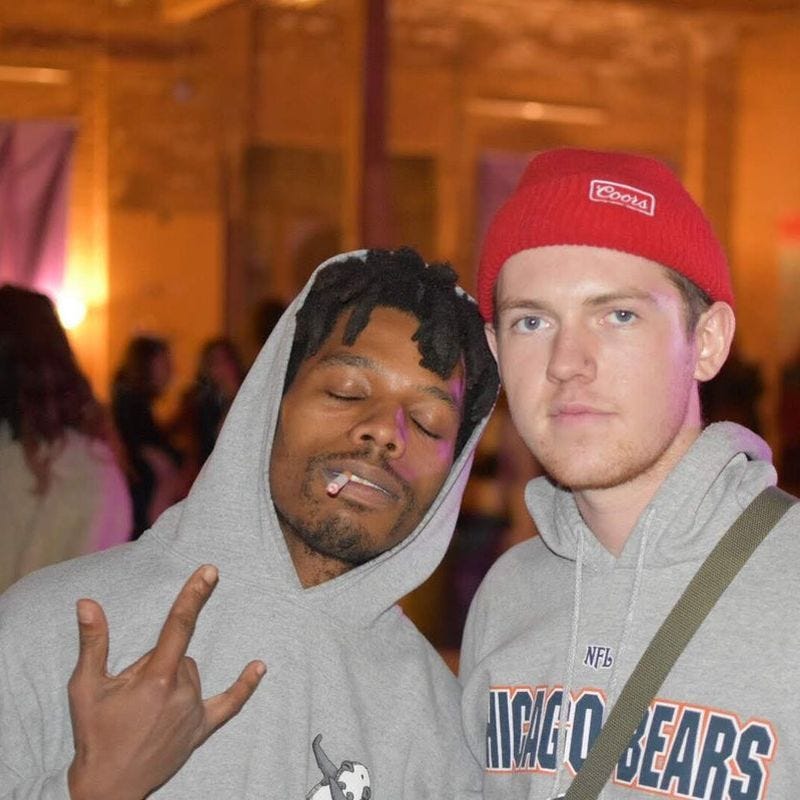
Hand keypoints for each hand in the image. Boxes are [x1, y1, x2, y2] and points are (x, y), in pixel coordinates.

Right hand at [67, 565, 265, 799]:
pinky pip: (230, 703)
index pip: (179, 625)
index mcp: (156, 679)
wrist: (108, 788)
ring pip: (191, 673)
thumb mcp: (85, 688)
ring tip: (143, 708)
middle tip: (129, 693)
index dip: (194, 595)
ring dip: (172, 678)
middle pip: (178, 653)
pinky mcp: (202, 728)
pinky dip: (244, 686)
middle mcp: (182, 692)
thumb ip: (93, 642)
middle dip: (156, 662)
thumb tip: (87, 603)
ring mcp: (194, 712)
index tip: (210, 571)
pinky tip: (260, 667)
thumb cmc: (95, 735)